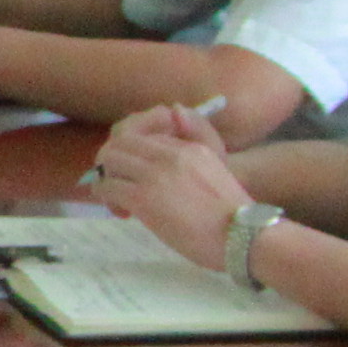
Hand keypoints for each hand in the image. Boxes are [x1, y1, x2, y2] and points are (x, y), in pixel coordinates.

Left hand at [93, 102, 248, 266]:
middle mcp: (170, 154)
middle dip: (112, 160)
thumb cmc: (235, 212)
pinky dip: (106, 197)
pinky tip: (121, 211)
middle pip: (120, 140)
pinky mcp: (143, 198)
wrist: (242, 237)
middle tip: (118, 183)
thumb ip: (199, 137)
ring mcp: (155, 175)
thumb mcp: (219, 166)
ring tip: (118, 199)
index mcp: (189, 146)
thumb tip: (174, 109)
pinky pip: (107, 187)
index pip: (144, 132)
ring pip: (109, 160)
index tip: (137, 171)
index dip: (133, 150)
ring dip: (107, 178)